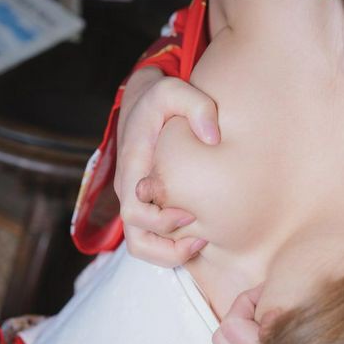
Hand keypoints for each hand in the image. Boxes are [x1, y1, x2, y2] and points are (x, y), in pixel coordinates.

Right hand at [115, 67, 220, 266]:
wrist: (146, 102)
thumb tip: (213, 137)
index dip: (161, 222)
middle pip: (137, 240)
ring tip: (201, 242)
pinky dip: (172, 246)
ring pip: (141, 245)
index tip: (191, 213)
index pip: (135, 212)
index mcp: (134, 169)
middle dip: (169, 245)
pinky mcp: (148, 204)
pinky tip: (201, 235)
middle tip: (203, 234)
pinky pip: (152, 239)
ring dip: (169, 253)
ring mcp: (137, 200)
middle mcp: (130, 189)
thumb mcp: (175, 90)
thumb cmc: (161, 99)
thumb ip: (196, 106)